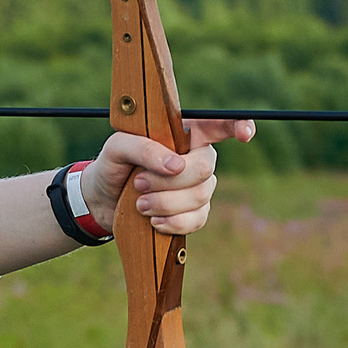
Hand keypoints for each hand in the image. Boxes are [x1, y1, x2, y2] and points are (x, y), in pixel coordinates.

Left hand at [83, 121, 245, 236]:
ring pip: (200, 195)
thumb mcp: (117, 148)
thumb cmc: (112, 165)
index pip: (218, 125)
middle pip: (204, 167)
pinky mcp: (194, 212)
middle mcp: (196, 157)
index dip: (237, 126)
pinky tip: (154, 221)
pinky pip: (197, 219)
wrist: (102, 199)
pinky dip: (173, 222)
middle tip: (139, 183)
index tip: (245, 133)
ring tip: (139, 203)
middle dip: (170, 180)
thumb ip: (144, 148)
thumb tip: (176, 165)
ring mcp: (198, 186)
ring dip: (166, 202)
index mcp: (183, 133)